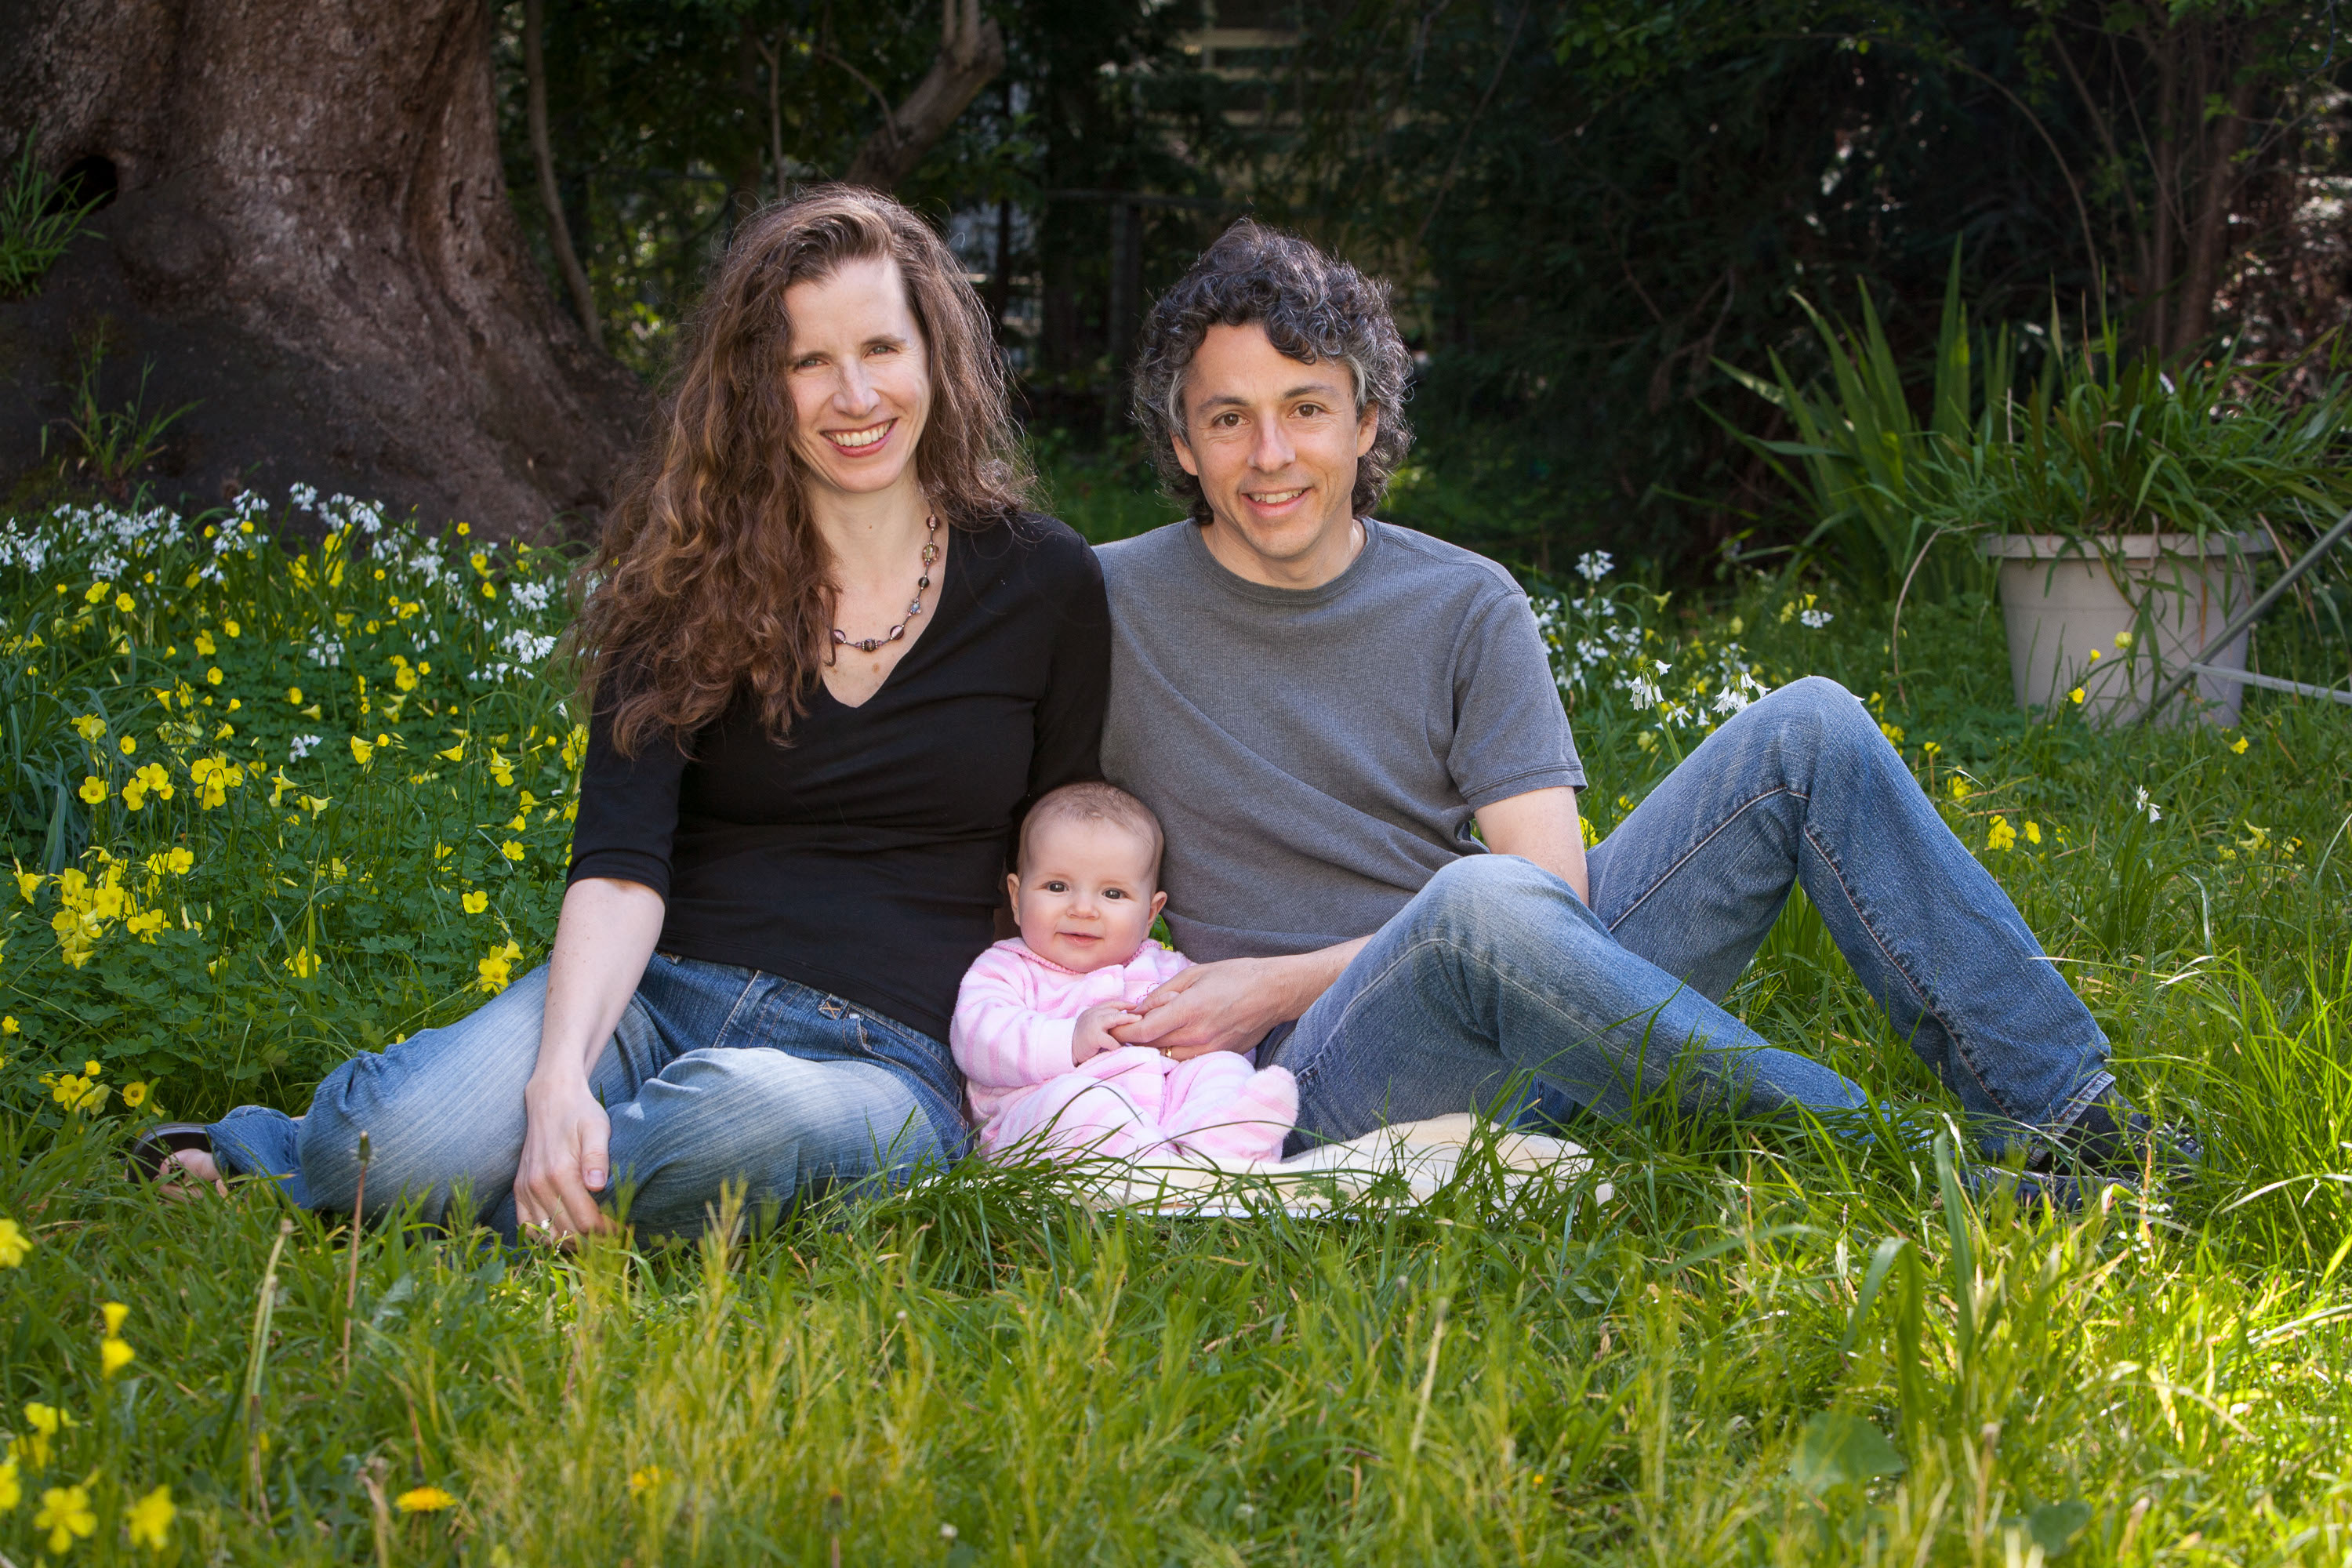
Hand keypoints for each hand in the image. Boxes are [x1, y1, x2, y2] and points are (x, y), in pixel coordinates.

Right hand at [514, 1073, 613, 1241]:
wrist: (550, 1100)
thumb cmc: (580, 1114)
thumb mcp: (597, 1128)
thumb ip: (597, 1157)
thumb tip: (598, 1186)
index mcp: (560, 1173)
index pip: (584, 1221)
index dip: (605, 1231)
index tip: (621, 1228)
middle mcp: (538, 1185)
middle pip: (567, 1232)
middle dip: (592, 1240)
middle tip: (611, 1237)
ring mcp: (525, 1189)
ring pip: (547, 1235)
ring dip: (569, 1242)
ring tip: (592, 1237)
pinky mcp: (519, 1189)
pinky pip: (527, 1226)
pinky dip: (545, 1237)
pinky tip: (564, 1234)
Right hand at [1071, 1003, 1142, 1062]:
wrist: (1066, 1050)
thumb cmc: (1081, 1041)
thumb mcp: (1090, 1026)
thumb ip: (1103, 1022)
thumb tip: (1121, 1023)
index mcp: (1092, 1012)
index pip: (1110, 1004)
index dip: (1124, 1004)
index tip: (1134, 1006)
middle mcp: (1093, 1015)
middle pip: (1114, 1010)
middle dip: (1129, 1013)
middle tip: (1141, 1017)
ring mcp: (1093, 1025)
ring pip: (1114, 1019)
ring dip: (1127, 1021)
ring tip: (1138, 1026)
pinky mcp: (1094, 1037)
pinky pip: (1111, 1040)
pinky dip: (1118, 1044)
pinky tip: (1123, 1048)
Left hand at [1112, 958, 1292, 1060]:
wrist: (1274, 992)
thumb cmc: (1236, 976)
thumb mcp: (1195, 974)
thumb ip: (1163, 992)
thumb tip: (1139, 1009)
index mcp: (1189, 1010)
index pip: (1144, 1031)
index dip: (1123, 1031)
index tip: (1111, 1026)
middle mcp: (1198, 1036)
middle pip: (1151, 1046)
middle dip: (1133, 1038)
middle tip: (1123, 1026)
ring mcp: (1210, 1050)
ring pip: (1166, 1057)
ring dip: (1152, 1046)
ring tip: (1147, 1031)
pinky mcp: (1219, 1056)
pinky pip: (1185, 1059)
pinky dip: (1172, 1051)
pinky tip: (1171, 1037)